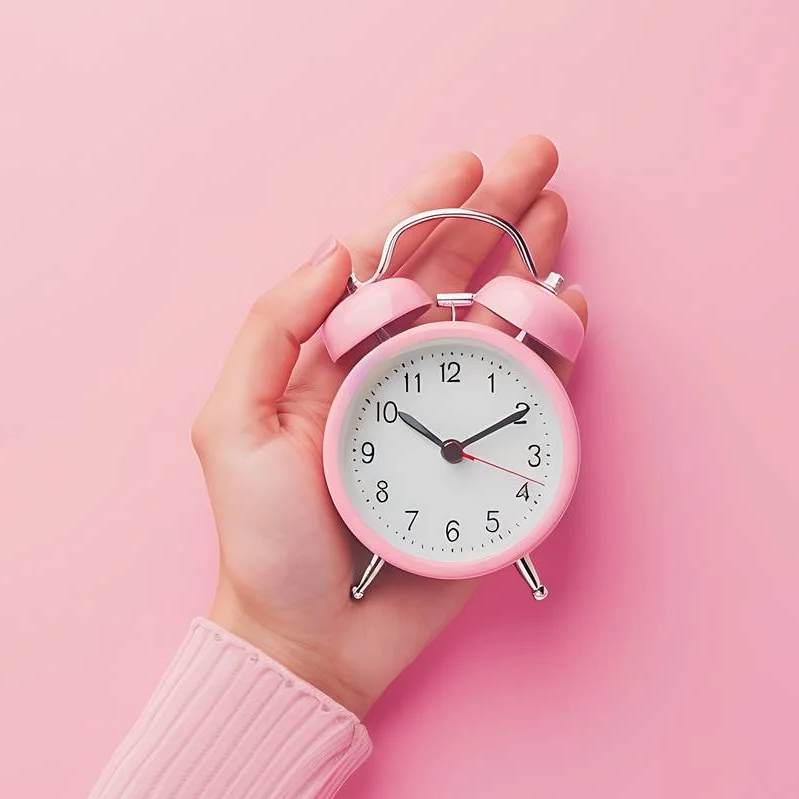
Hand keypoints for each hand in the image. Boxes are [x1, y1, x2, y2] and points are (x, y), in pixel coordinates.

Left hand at [191, 136, 588, 717]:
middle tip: (539, 159)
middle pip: (453, 273)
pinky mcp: (487, 459)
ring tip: (558, 212)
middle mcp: (395, 372)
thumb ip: (272, 329)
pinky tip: (567, 304)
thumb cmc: (265, 540)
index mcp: (334, 356)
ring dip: (531, 261)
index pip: (385, 261)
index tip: (466, 162)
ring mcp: (445, 412)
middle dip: (496, 212)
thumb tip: (336, 249)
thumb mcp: (231, 426)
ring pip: (497, 318)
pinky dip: (555, 344)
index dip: (425, 206)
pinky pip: (530, 390)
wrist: (313, 639)